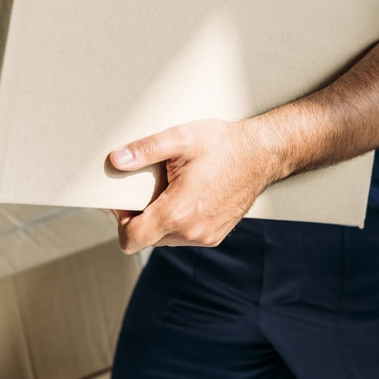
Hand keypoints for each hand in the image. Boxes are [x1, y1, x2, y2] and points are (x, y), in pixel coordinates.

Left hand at [109, 118, 273, 253]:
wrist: (262, 154)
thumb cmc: (225, 144)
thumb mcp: (181, 138)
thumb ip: (145, 150)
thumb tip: (116, 160)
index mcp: (178, 212)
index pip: (131, 240)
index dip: (120, 222)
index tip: (124, 202)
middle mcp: (191, 231)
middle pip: (147, 239)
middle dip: (140, 217)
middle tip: (147, 189)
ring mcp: (205, 236)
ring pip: (165, 239)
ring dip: (160, 220)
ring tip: (170, 191)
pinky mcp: (215, 235)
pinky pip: (184, 237)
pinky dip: (179, 222)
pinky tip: (188, 197)